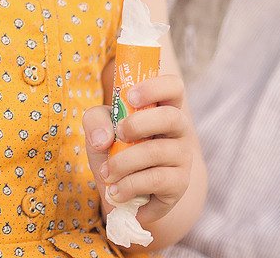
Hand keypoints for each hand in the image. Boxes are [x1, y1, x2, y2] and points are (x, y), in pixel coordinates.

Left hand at [83, 73, 195, 224]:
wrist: (123, 193)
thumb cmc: (114, 151)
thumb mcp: (99, 129)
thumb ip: (96, 121)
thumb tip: (103, 138)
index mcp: (162, 107)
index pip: (174, 87)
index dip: (155, 87)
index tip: (130, 96)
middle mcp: (179, 130)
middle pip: (171, 117)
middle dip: (138, 125)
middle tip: (118, 135)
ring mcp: (182, 157)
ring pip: (157, 152)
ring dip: (123, 163)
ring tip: (106, 172)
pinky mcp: (179, 184)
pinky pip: (155, 180)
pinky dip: (128, 186)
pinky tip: (116, 192)